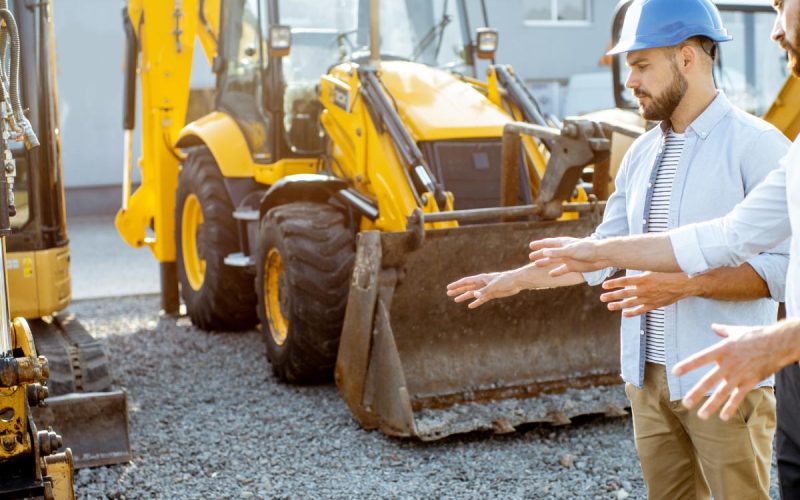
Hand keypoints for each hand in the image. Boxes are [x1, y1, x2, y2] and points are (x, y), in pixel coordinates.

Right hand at [446, 271, 521, 308]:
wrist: (517, 282)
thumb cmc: (506, 280)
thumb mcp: (494, 285)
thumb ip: (484, 291)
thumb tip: (474, 295)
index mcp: (481, 279)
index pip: (466, 282)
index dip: (456, 285)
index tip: (448, 288)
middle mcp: (481, 284)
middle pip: (467, 287)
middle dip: (457, 290)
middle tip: (448, 293)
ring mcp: (486, 289)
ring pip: (472, 294)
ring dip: (464, 296)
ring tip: (456, 300)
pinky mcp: (491, 294)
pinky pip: (481, 299)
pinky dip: (476, 302)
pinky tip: (471, 306)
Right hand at [529, 238, 609, 276]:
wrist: (602, 256)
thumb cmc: (587, 250)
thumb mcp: (570, 251)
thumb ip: (557, 252)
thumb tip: (544, 253)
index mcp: (564, 243)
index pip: (549, 243)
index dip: (539, 244)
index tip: (530, 246)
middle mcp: (565, 251)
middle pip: (550, 252)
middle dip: (540, 254)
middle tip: (530, 256)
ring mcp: (569, 259)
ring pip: (554, 261)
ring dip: (546, 263)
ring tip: (537, 265)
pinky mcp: (574, 267)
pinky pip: (563, 269)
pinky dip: (557, 272)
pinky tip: (551, 275)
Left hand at [600, 272, 690, 316]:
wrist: (687, 283)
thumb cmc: (671, 272)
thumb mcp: (654, 267)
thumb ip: (642, 270)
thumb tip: (632, 267)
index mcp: (644, 279)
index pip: (624, 281)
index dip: (613, 283)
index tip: (604, 285)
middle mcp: (644, 290)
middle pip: (624, 293)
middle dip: (612, 296)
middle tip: (602, 298)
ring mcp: (649, 298)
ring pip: (630, 303)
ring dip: (618, 305)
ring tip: (609, 306)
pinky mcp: (655, 305)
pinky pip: (641, 310)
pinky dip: (632, 312)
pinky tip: (624, 313)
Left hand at [672, 322, 798, 420]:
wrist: (779, 343)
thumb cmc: (756, 335)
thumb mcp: (736, 330)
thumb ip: (723, 330)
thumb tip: (714, 326)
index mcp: (722, 350)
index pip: (700, 358)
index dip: (688, 365)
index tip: (675, 372)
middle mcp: (728, 364)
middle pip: (709, 381)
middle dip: (697, 393)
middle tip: (686, 403)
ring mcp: (739, 374)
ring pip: (723, 393)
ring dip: (712, 405)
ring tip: (701, 415)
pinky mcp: (750, 381)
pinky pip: (738, 397)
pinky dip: (731, 407)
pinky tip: (723, 416)